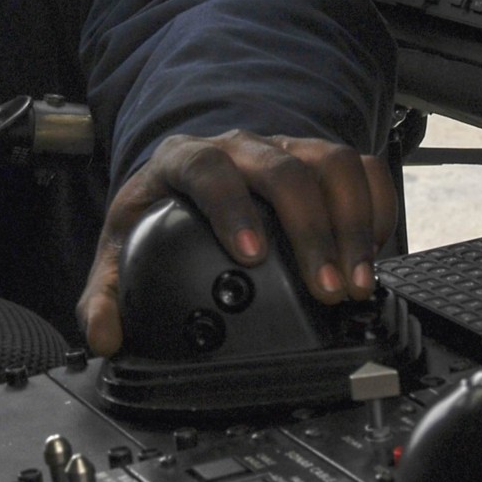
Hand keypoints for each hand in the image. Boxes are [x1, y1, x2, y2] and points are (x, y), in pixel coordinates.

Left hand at [78, 130, 396, 356]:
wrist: (191, 176)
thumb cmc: (161, 212)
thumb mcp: (122, 249)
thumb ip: (106, 295)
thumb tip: (104, 334)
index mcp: (186, 161)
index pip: (209, 170)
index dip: (232, 207)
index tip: (251, 254)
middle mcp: (241, 146)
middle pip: (285, 168)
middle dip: (311, 229)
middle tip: (326, 289)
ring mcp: (287, 146)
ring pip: (331, 163)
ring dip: (352, 221)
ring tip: (358, 281)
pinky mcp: (322, 157)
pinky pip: (362, 167)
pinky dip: (377, 206)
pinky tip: (377, 251)